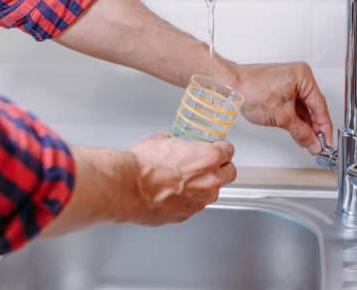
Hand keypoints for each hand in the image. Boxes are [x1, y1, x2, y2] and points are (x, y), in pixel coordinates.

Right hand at [40, 133, 235, 238]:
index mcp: (208, 157)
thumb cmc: (142, 164)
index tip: (217, 149)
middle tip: (210, 165)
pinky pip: (196, 205)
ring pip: (214, 192)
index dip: (222, 148)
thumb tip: (168, 142)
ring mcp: (200, 200)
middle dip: (222, 168)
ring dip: (206, 186)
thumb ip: (173, 143)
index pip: (229, 150)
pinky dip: (189, 200)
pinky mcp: (187, 215)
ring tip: (187, 181)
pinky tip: (174, 194)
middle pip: (230, 173)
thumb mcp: (160, 141)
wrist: (126, 187)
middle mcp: (210, 180)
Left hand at [233, 62, 332, 153]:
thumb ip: (301, 132)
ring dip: (304, 123)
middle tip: (316, 143)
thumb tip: (312, 142)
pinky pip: (292, 104)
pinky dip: (294, 117)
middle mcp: (298, 76)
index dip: (324, 127)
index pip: (320, 106)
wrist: (231, 86)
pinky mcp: (279, 87)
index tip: (326, 141)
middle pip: (312, 106)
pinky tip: (296, 129)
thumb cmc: (251, 90)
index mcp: (303, 76)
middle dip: (314, 126)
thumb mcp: (282, 117)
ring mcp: (288, 81)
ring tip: (306, 139)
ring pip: (302, 107)